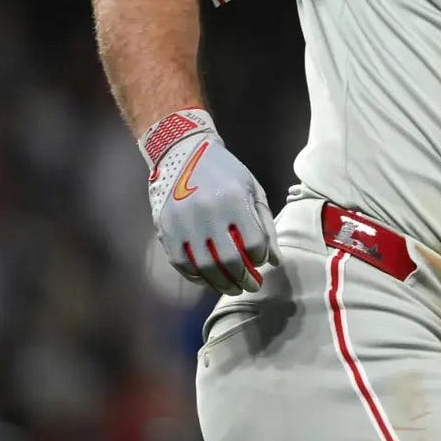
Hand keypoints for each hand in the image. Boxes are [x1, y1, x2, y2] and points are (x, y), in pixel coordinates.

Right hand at [141, 109, 281, 295]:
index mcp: (233, 199)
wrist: (183, 152)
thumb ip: (265, 226)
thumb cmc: (225, 172)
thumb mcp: (252, 190)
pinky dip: (196, 277)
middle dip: (244, 278)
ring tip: (233, 288)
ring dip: (221, 283)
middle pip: (229, 260)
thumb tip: (275, 261)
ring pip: (204, 267)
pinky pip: (181, 263)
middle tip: (251, 286)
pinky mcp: (165, 228)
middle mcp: (207, 212)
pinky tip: (209, 279)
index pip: (253, 243)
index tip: (261, 260)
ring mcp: (183, 222)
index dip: (260, 257)